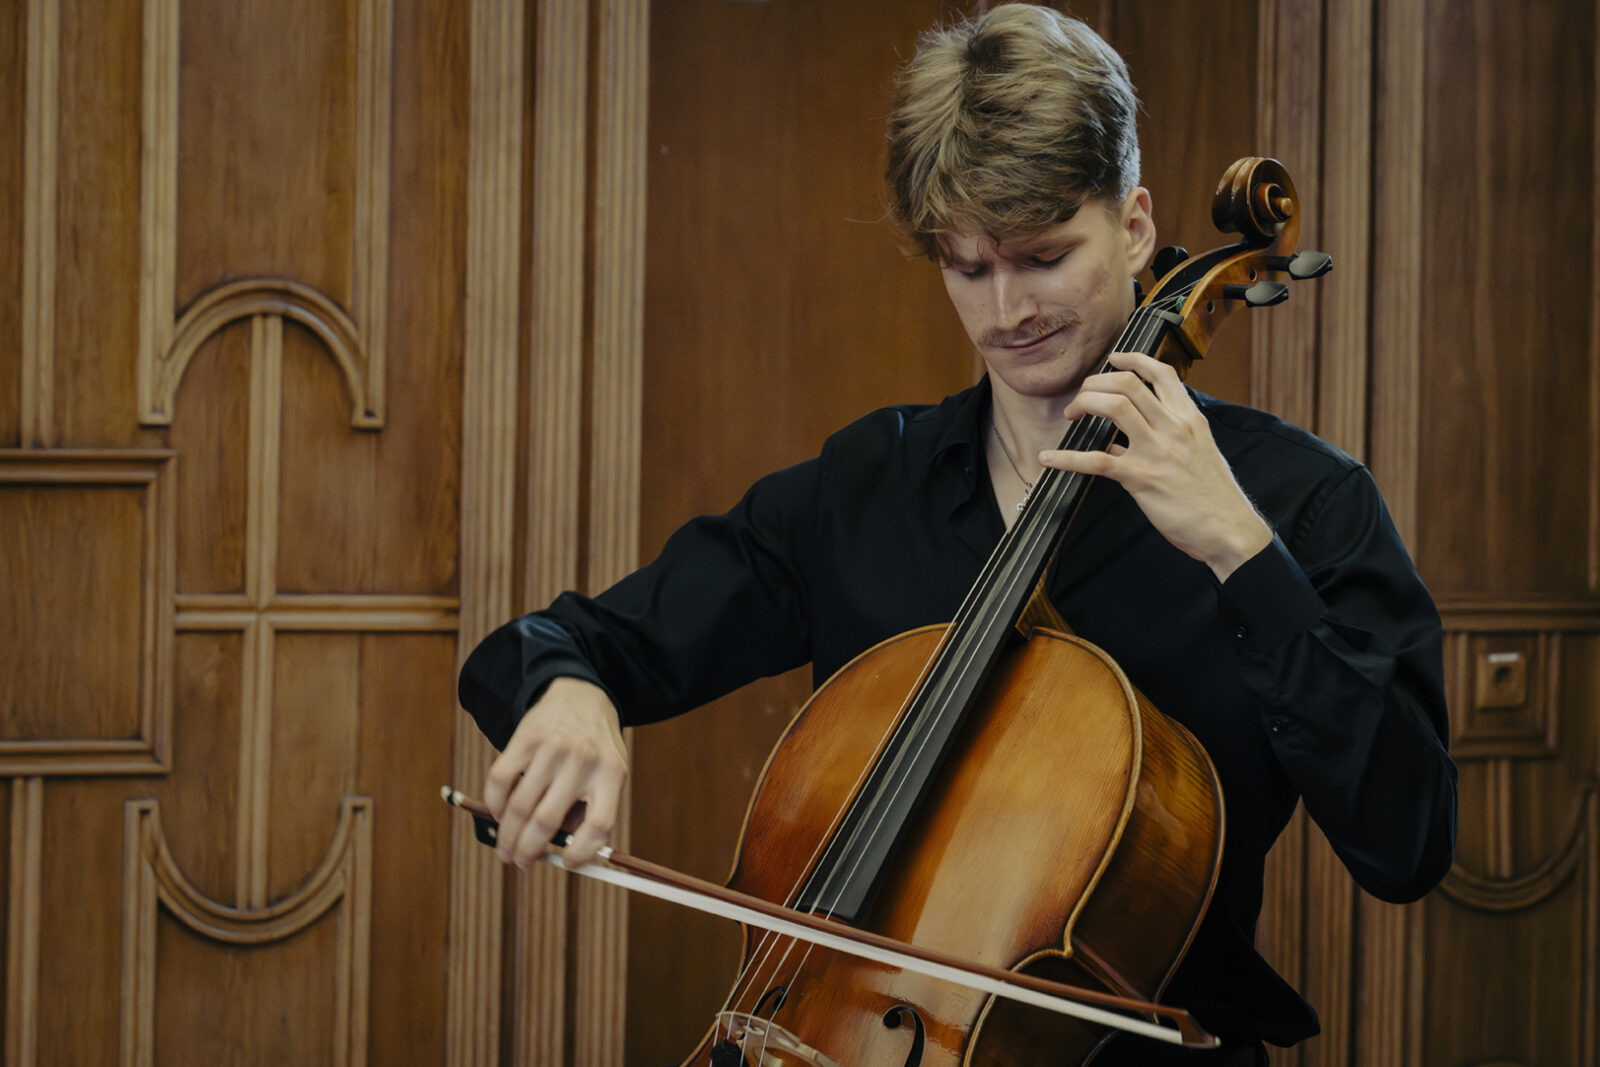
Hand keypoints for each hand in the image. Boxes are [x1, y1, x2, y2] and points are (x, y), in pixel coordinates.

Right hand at [483, 677, 628, 868]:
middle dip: (528, 850)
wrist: (581, 695)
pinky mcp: (526, 737)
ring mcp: (553, 748)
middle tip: (518, 862)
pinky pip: (501, 779)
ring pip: (520, 806)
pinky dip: (495, 804)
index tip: (567, 864)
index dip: (582, 852)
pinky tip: (498, 815)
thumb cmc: (596, 746)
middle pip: (548, 821)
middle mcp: (583, 761)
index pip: (599, 825)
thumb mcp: (610, 772)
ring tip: (505, 848)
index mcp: (611, 774)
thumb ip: (591, 808)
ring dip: (507, 835)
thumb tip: (562, 852)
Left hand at [1044, 350, 1271, 580]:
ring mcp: (1157, 451)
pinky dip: (1066, 458)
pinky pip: (1096, 461)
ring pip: (1113, 406)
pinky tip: (1047, 457)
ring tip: (1070, 415)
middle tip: (1081, 398)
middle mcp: (1173, 427)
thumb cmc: (1211, 494)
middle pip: (1128, 383)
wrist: (1227, 528)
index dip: (1133, 359)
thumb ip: (1164, 438)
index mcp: (1189, 418)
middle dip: (1095, 383)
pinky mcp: (1142, 478)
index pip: (1161, 373)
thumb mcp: (1197, 453)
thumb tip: (1119, 442)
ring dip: (1083, 403)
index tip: (1113, 359)